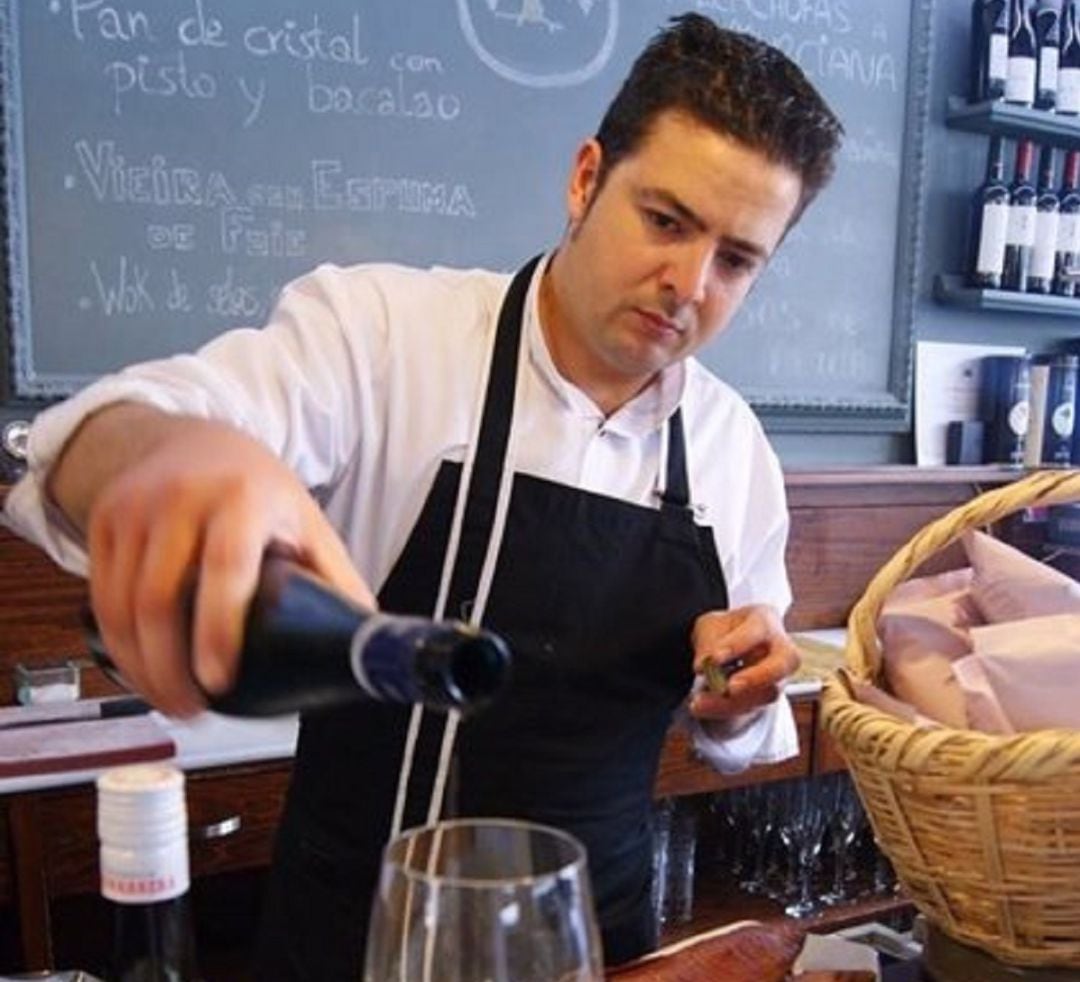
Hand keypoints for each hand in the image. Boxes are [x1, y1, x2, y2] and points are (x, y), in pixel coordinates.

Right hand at [62, 406, 374, 716]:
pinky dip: (116, 643)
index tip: (218, 680)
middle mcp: (182, 498)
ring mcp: (136, 508)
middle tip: (192, 708)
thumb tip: (366, 639)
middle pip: (158, 598)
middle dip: (169, 668)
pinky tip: (141, 667)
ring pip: (120, 605)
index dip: (217, 629)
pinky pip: (100, 597)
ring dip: (139, 666)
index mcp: (244, 498)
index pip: (226, 567)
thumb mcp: (307, 522)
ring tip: (168, 698)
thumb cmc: (257, 489)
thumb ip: (335, 578)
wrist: (196, 440)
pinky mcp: (105, 521)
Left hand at [688, 605, 798, 720]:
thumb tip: (705, 665)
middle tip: (729, 688)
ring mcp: (779, 677)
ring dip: (732, 702)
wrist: (731, 647)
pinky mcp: (766, 698)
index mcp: (766, 620)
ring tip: (699, 702)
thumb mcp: (710, 626)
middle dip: (755, 678)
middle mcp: (780, 649)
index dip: (737, 645)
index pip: (758, 631)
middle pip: (781, 664)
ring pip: (767, 694)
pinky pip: (752, 709)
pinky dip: (725, 710)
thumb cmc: (725, 630)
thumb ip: (708, 642)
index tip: (714, 658)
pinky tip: (701, 707)